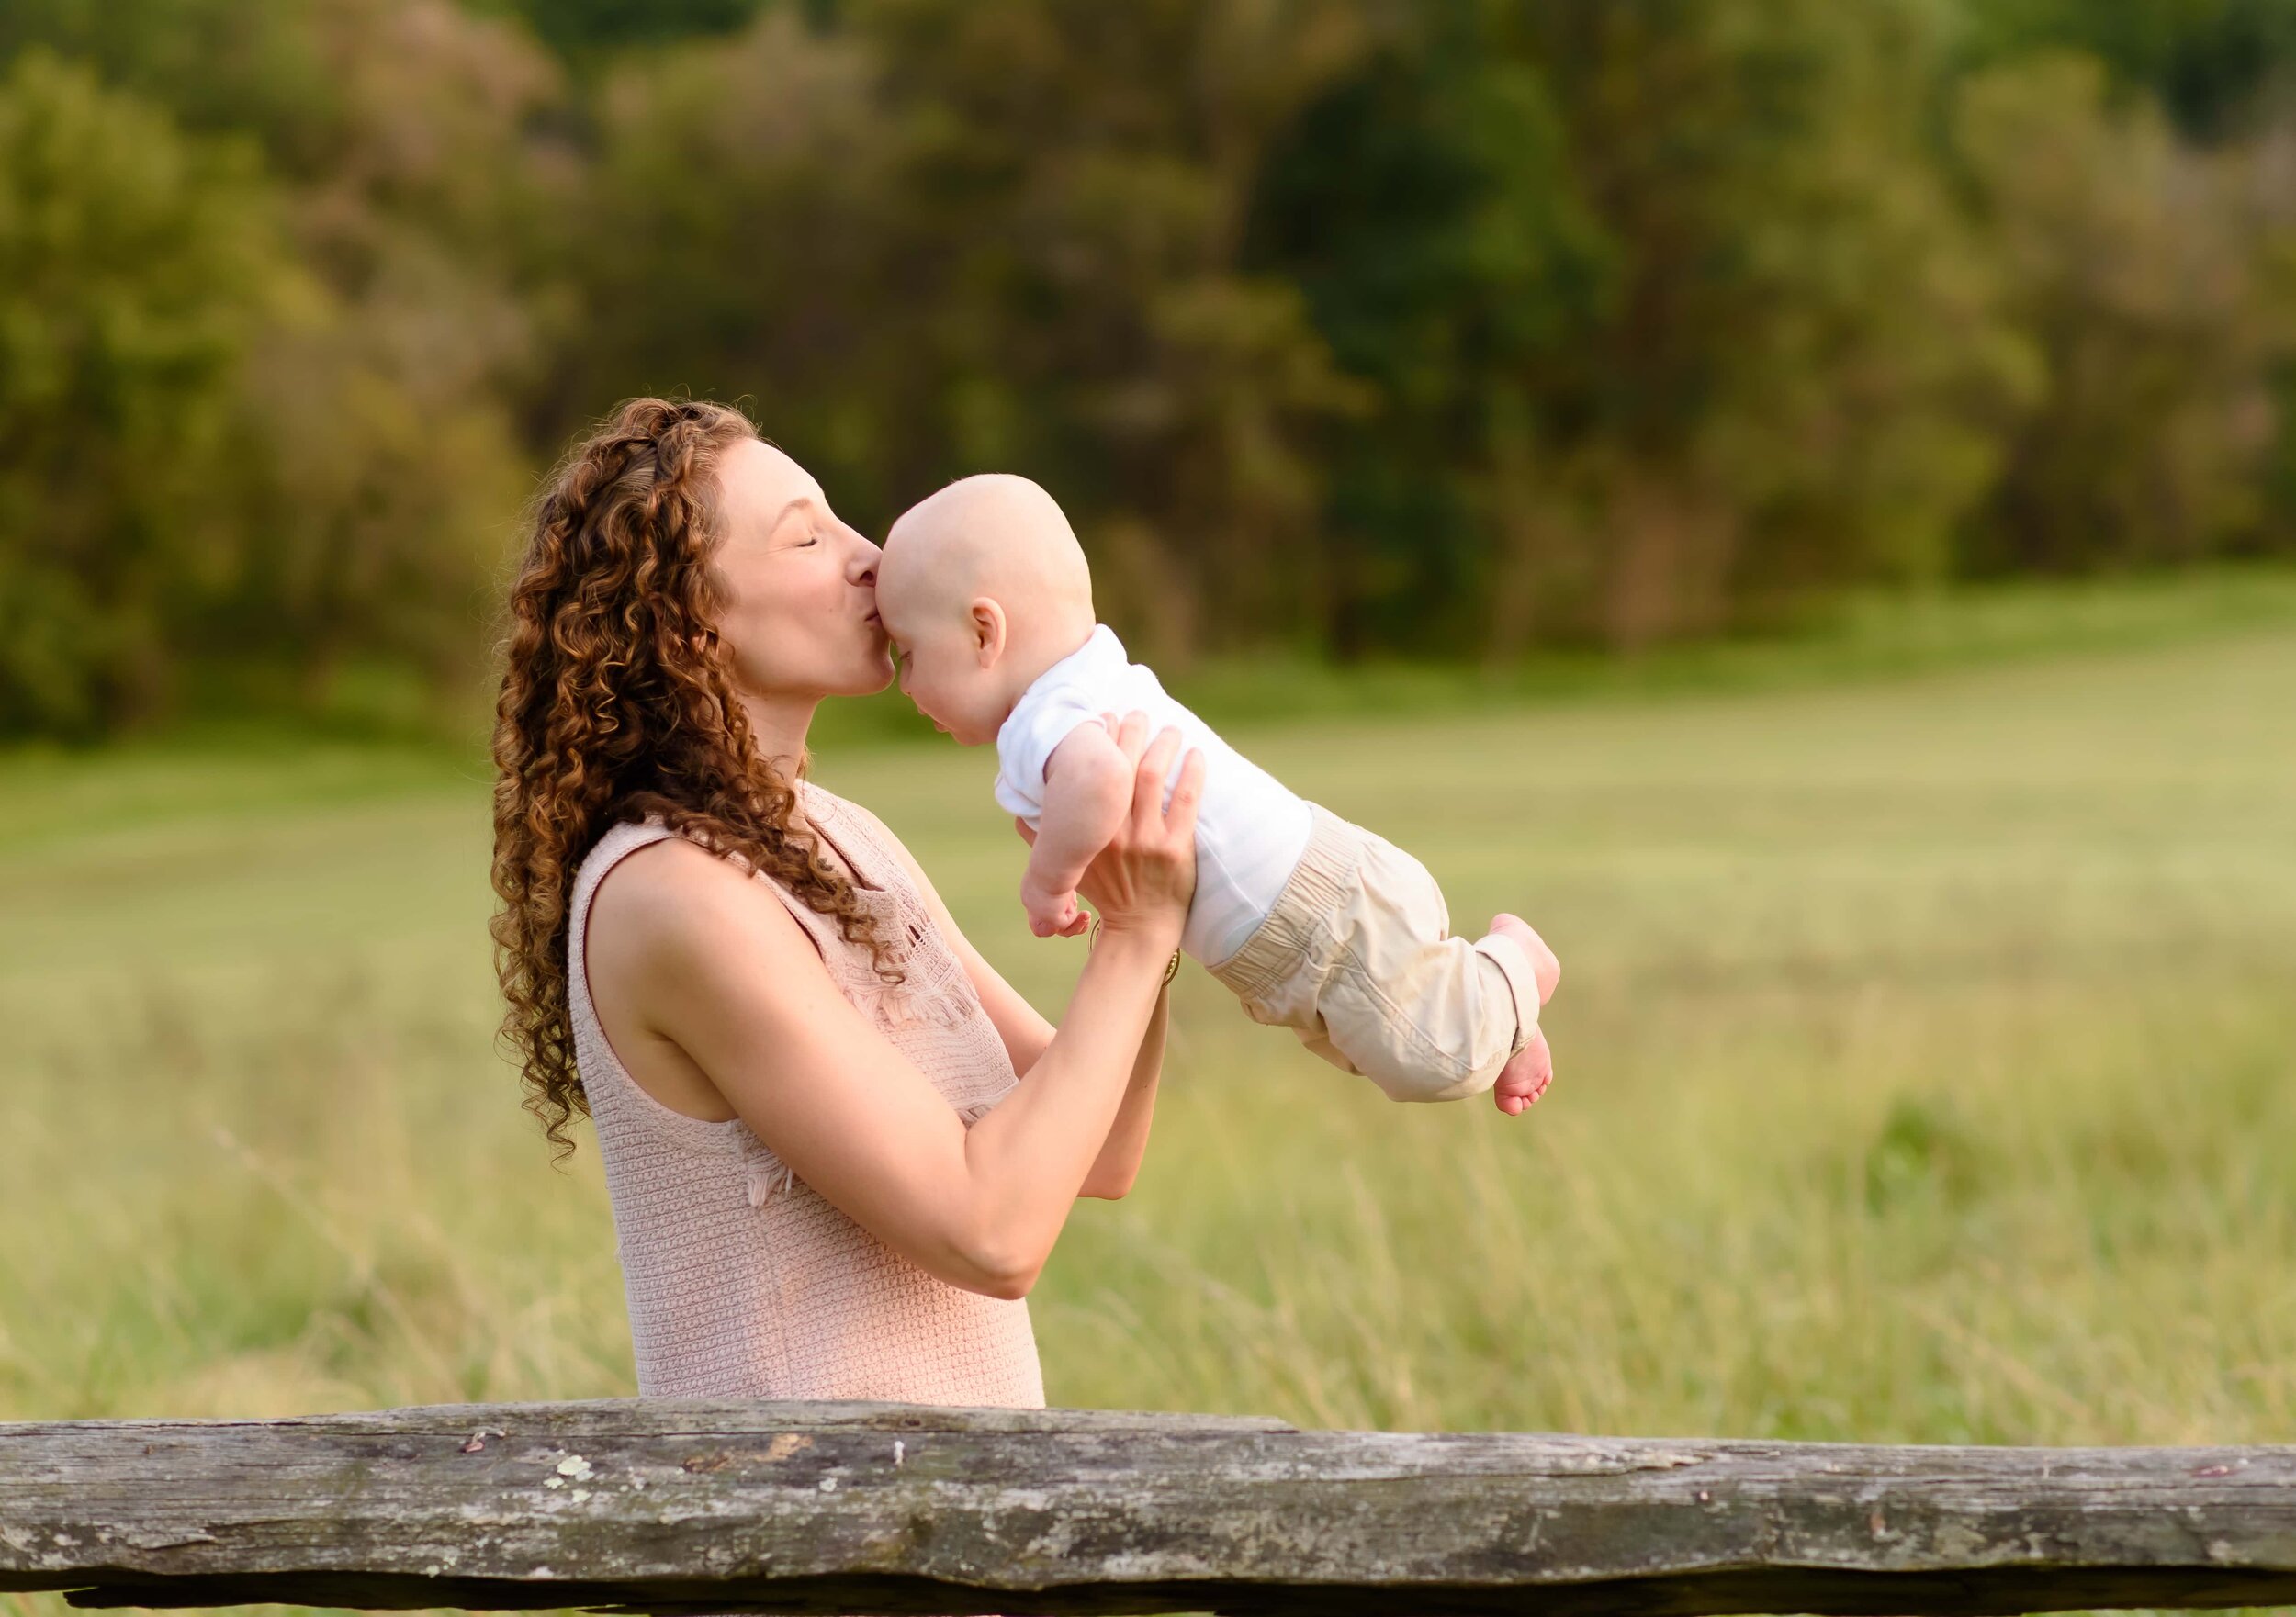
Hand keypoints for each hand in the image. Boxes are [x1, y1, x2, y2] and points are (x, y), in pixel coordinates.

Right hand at [1015, 710, 1200, 950]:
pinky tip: (1196, 754)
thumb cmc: (1105, 893)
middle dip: (1131, 731)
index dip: (1099, 739)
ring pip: (1154, 775)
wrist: (1139, 930)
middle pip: (1122, 765)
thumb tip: (1019, 809)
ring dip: (1163, 744)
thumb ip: (1041, 839)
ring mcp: (1146, 840)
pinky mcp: (1176, 848)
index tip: (1104, 718)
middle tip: (1138, 712)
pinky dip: (1192, 772)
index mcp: (1087, 832)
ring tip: (1170, 728)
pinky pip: (1185, 800)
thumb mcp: (1065, 867)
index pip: (1090, 773)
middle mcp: (1113, 832)